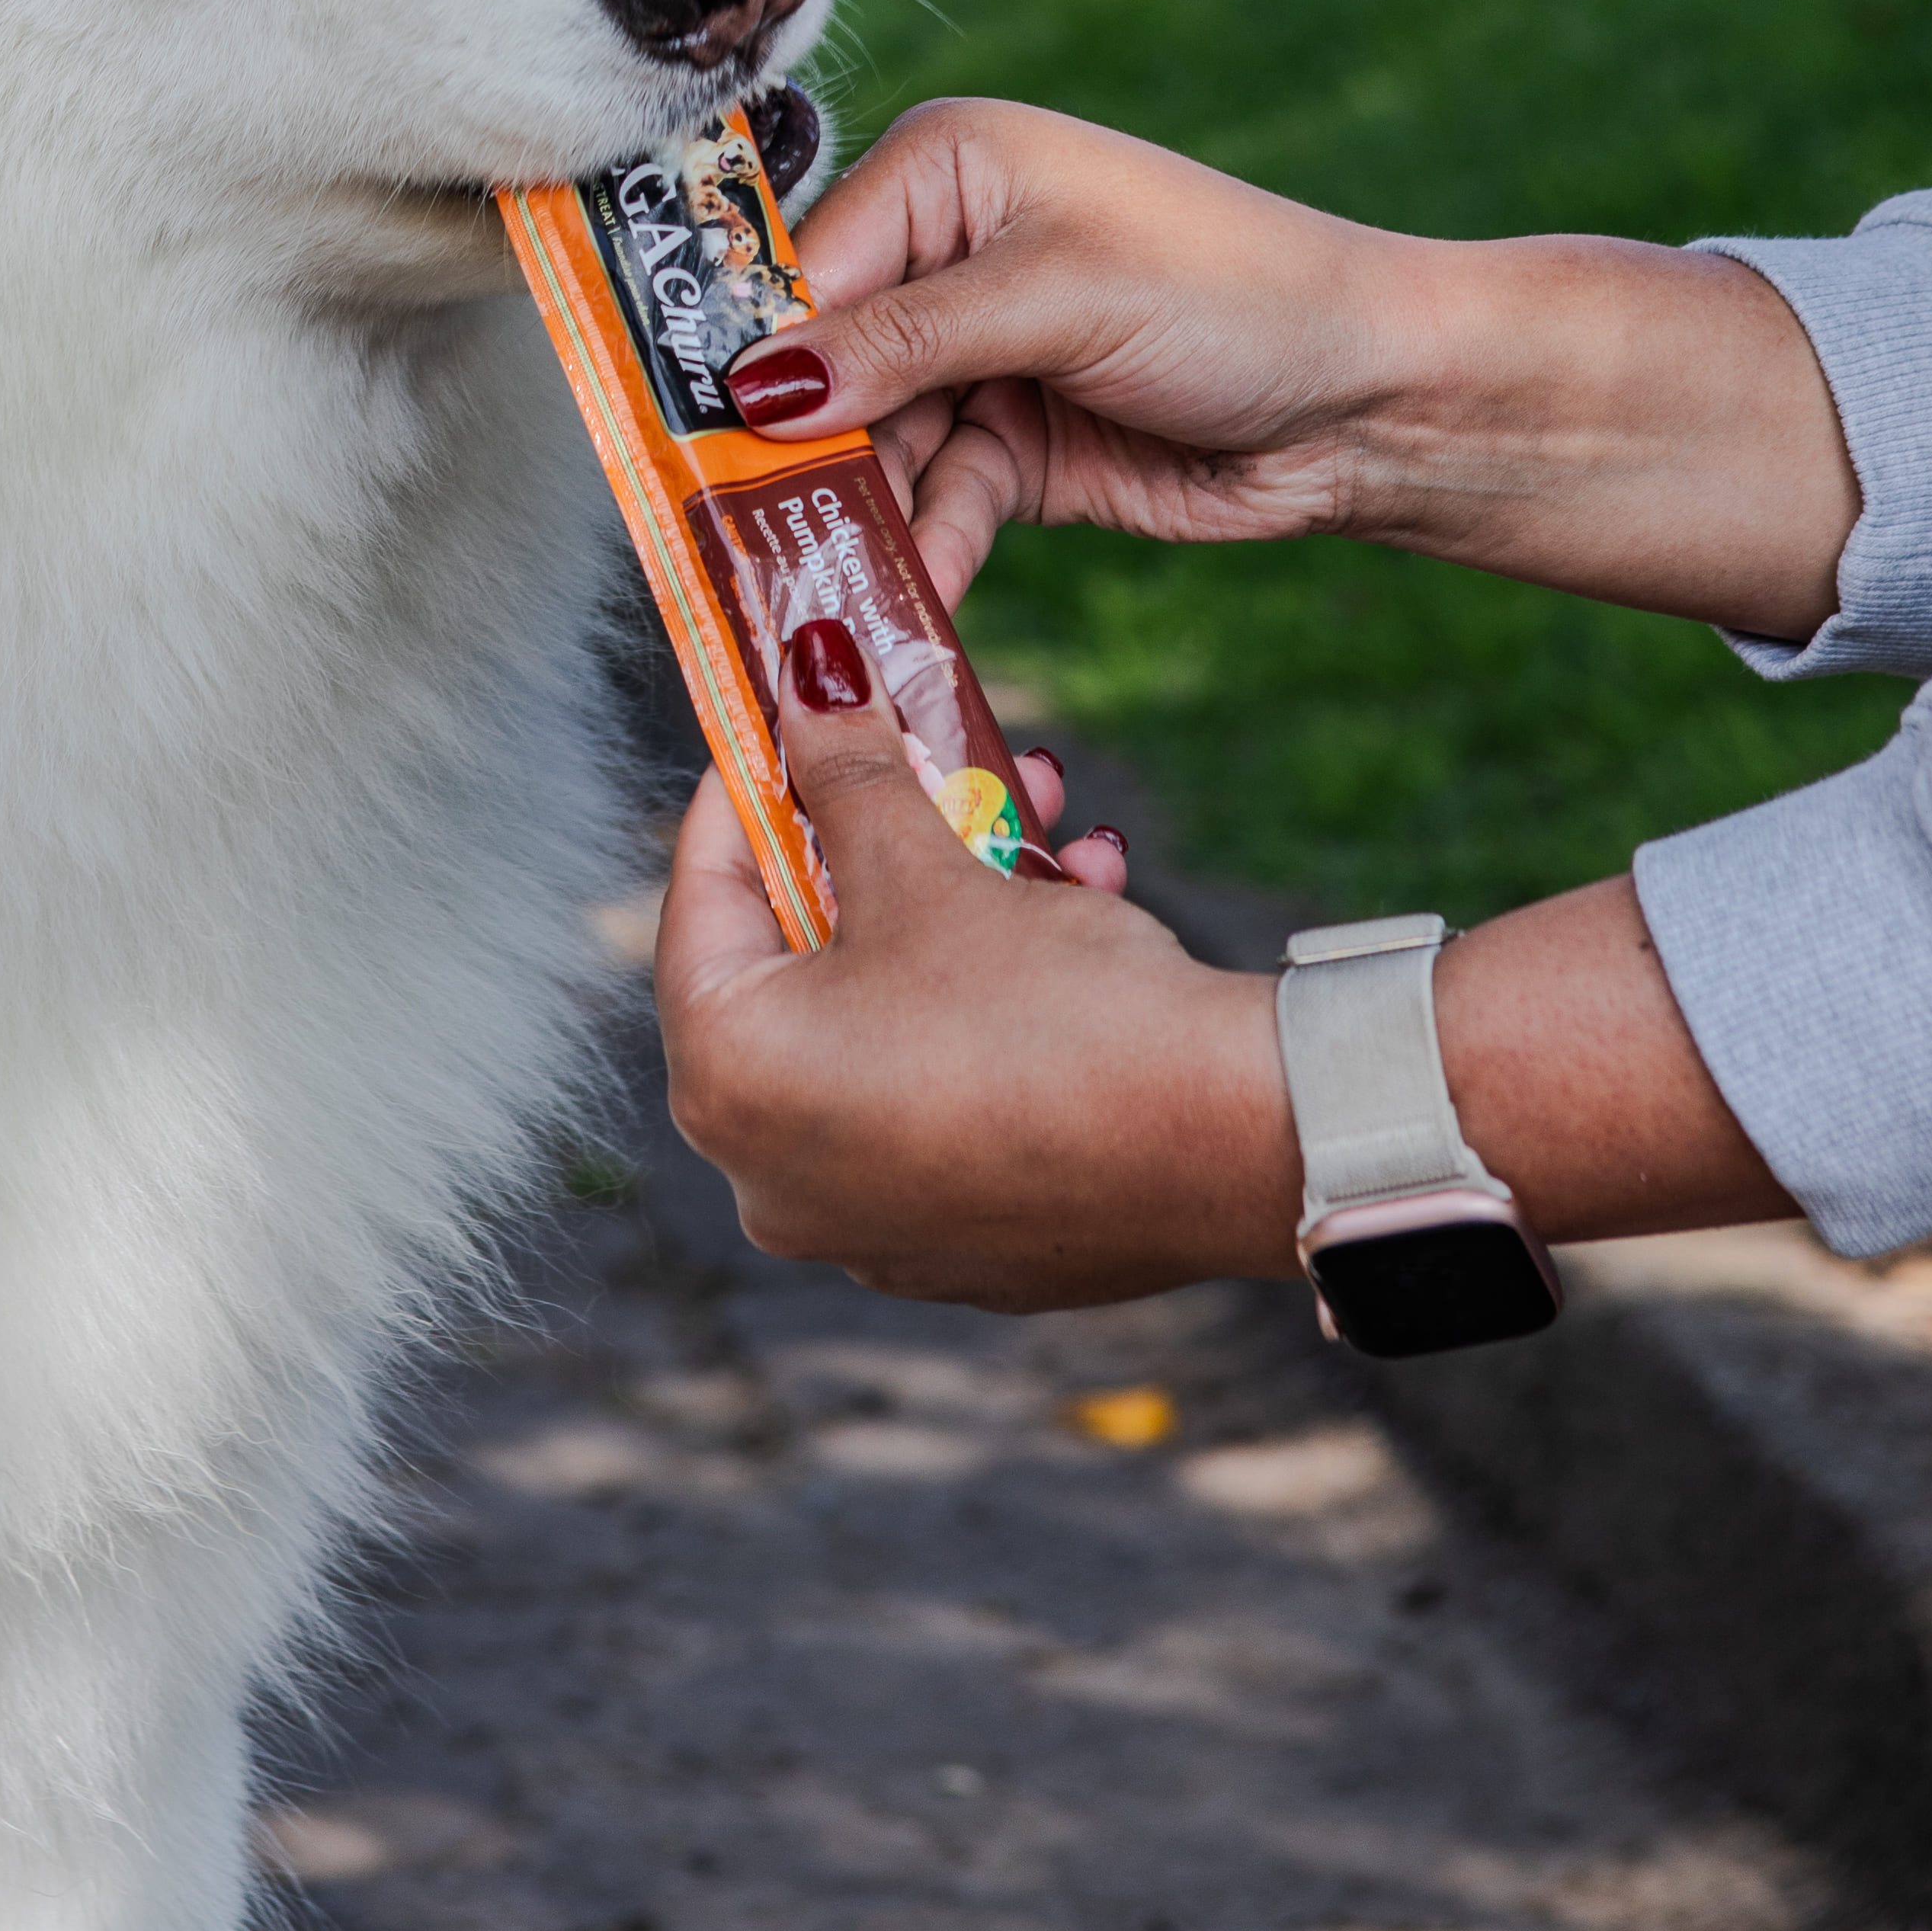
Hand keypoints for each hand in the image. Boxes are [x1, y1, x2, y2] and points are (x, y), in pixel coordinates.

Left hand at [657, 699, 1790, 1299]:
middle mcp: (770, 1175)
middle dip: (880, 844)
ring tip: (1042, 820)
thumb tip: (803, 686)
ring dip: (960, 907)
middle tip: (925, 764)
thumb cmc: (1050, 1009)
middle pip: (802, 960)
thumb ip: (842, 772)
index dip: (748, 791)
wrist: (1230, 1146)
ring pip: (890, 1016)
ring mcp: (868, 1224)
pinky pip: (950, 1087)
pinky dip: (994, 1001)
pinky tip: (1080, 913)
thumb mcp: (925, 866)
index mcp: (726, 1084)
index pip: (701, 899)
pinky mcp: (965, 1244)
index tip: (785, 722)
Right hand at [730, 99, 1854, 646]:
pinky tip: (914, 602)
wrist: (1380, 400)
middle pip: (826, 367)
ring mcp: (983, 357)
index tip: (692, 445)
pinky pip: (936, 503)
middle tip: (743, 545)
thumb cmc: (1237, 296)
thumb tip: (755, 384)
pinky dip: (924, 553)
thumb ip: (903, 342)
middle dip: (797, 458)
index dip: (751, 357)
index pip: (807, 264)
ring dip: (860, 522)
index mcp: (949, 169)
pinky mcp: (1018, 446)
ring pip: (874, 450)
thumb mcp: (1058, 298)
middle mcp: (950, 255)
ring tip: (825, 596)